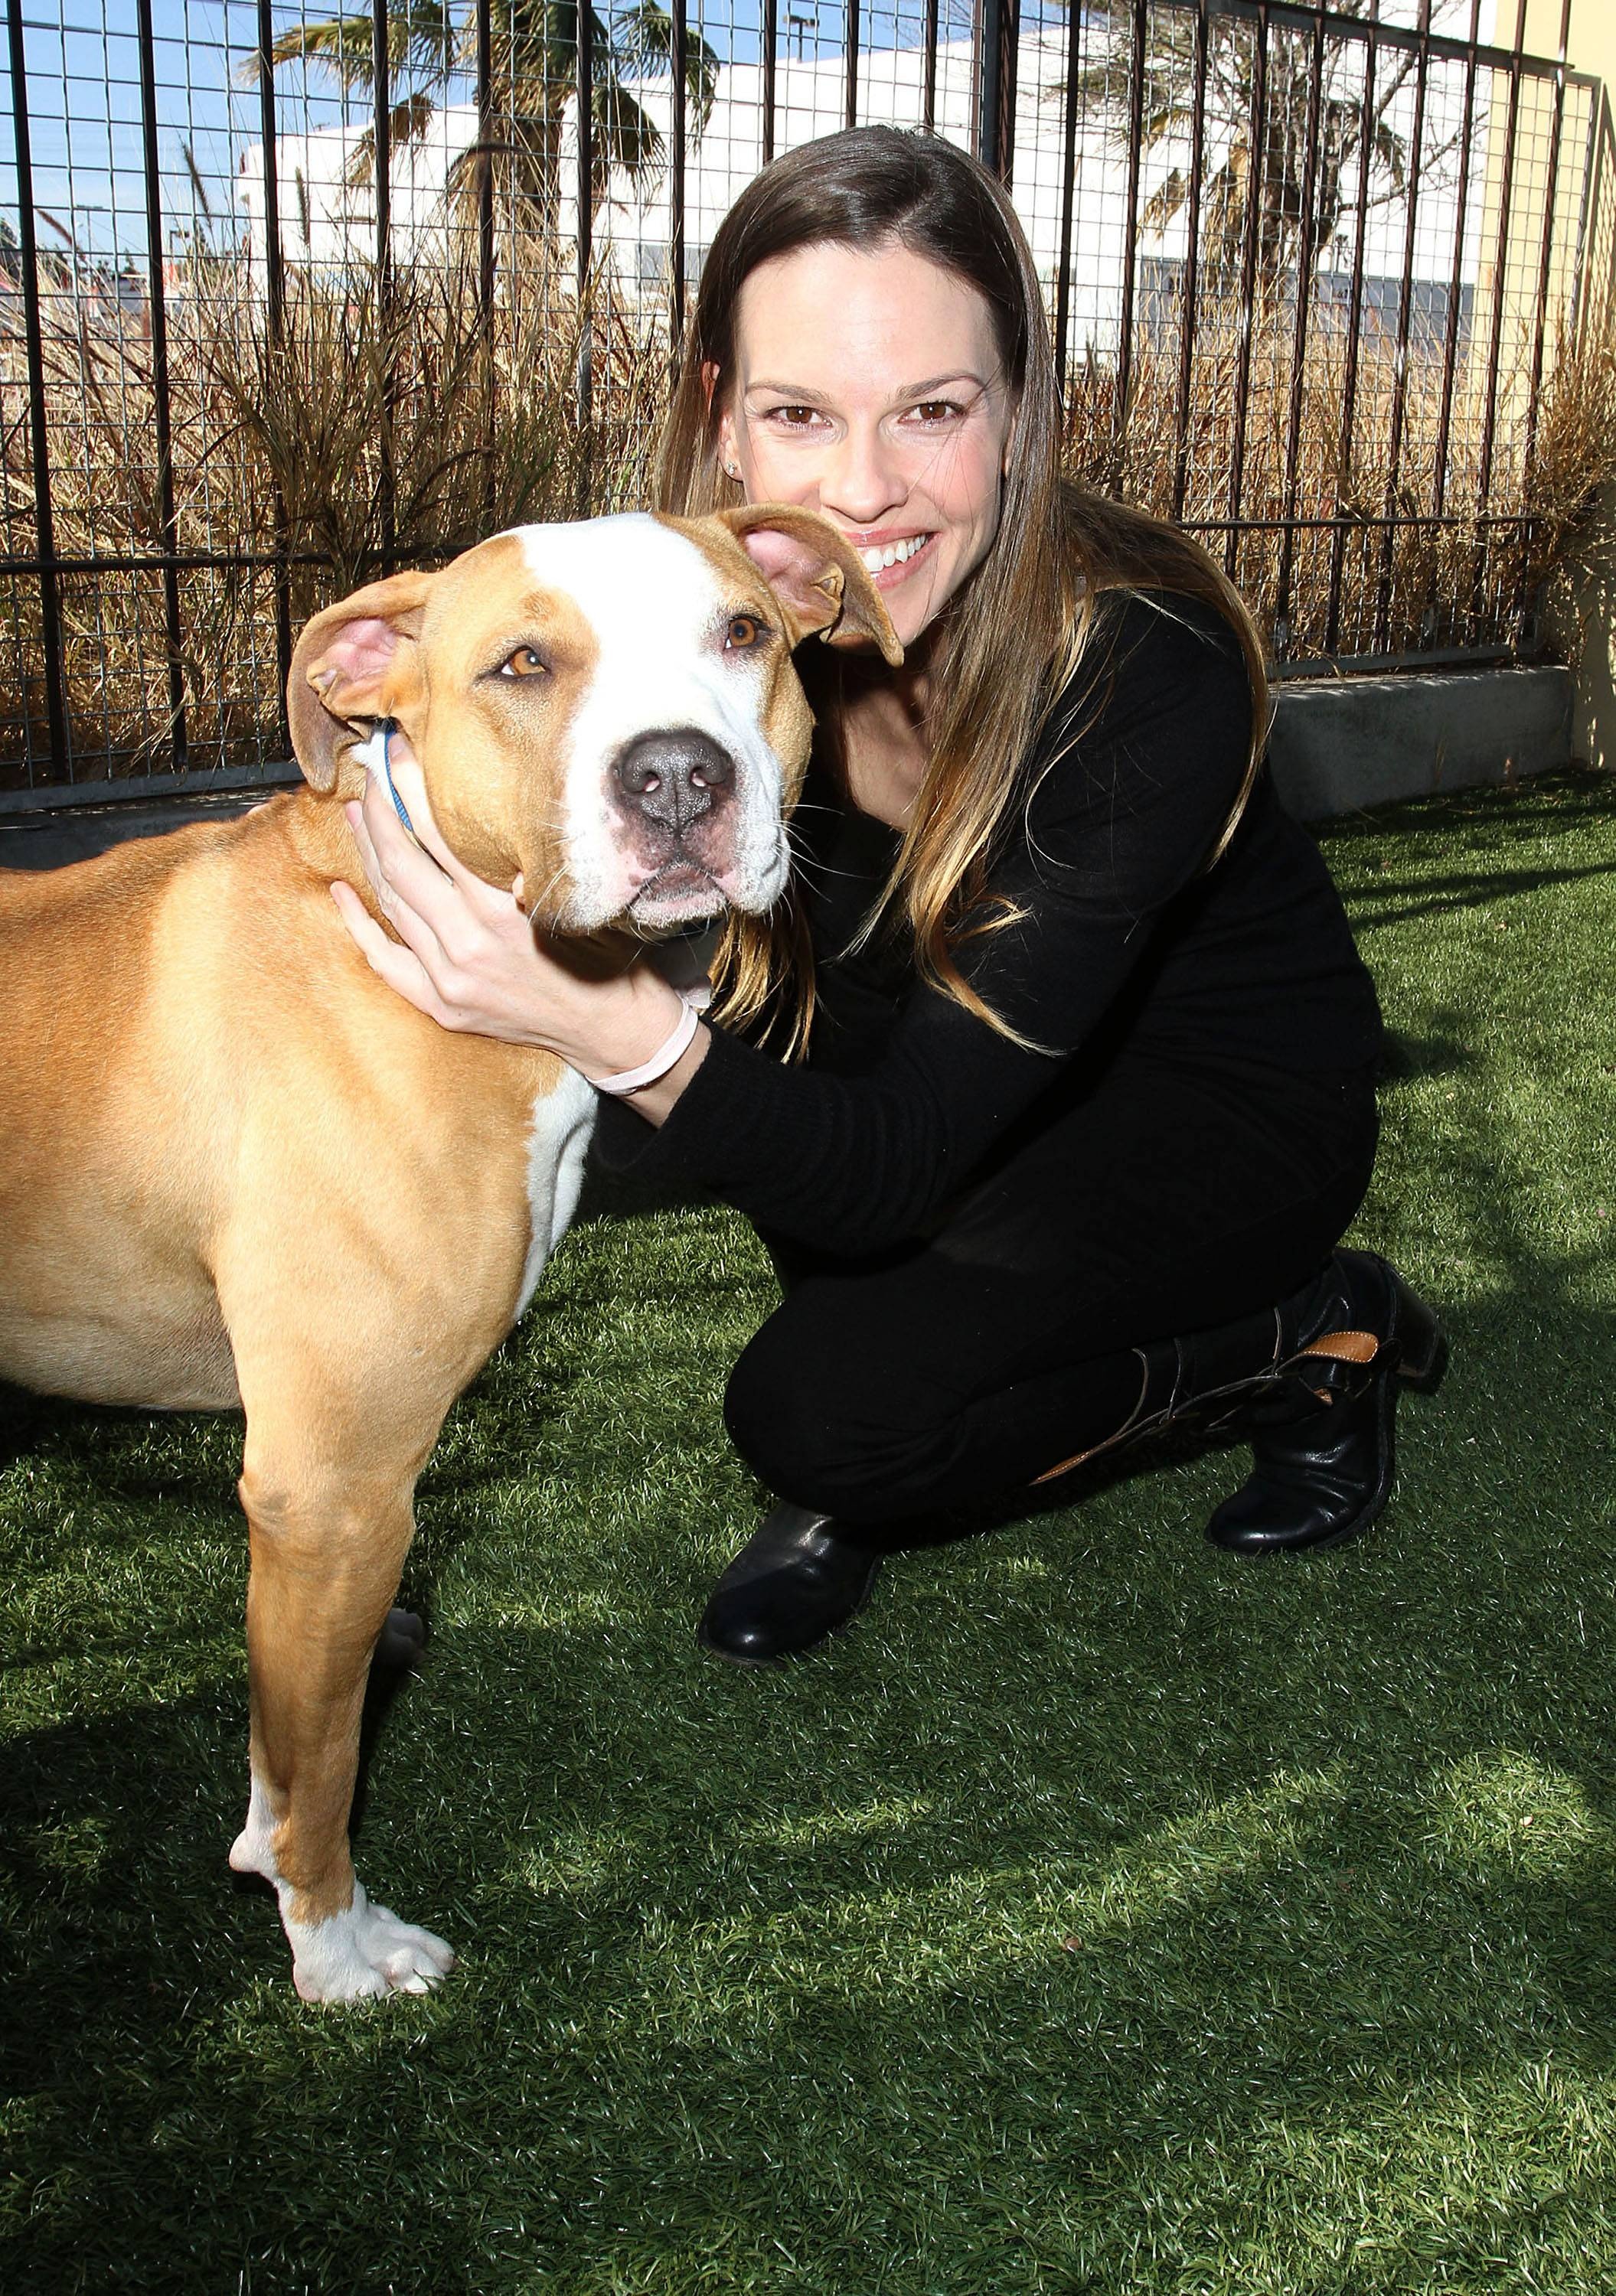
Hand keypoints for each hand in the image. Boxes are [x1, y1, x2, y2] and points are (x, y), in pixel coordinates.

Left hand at [330, 735, 695, 1091]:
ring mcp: (449, 980)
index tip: (398, 751)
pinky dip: (359, 924)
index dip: (411, 787)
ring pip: (391, 904)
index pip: (439, 835)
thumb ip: (522, 858)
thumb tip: (478, 802)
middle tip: (370, 774)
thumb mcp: (570, 895)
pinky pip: (385, 959)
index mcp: (503, 912)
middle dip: (380, 812)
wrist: (608, 1030)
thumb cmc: (601, 954)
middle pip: (402, 865)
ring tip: (358, 815)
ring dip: (368, 854)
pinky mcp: (441, 1005)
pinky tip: (342, 891)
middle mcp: (469, 946)